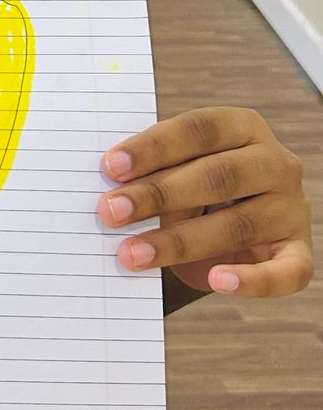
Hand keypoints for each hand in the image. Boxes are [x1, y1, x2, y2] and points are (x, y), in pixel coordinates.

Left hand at [97, 107, 312, 298]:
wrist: (239, 230)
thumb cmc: (198, 190)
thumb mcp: (180, 170)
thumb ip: (155, 173)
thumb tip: (110, 191)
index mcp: (244, 127)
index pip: (199, 129)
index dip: (154, 147)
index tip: (111, 167)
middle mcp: (276, 163)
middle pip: (217, 175)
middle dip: (158, 194)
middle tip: (111, 211)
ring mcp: (292, 208)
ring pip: (237, 225)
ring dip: (178, 242)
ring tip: (132, 254)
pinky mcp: (299, 252)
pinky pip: (285, 271)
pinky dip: (252, 280)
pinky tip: (217, 282)